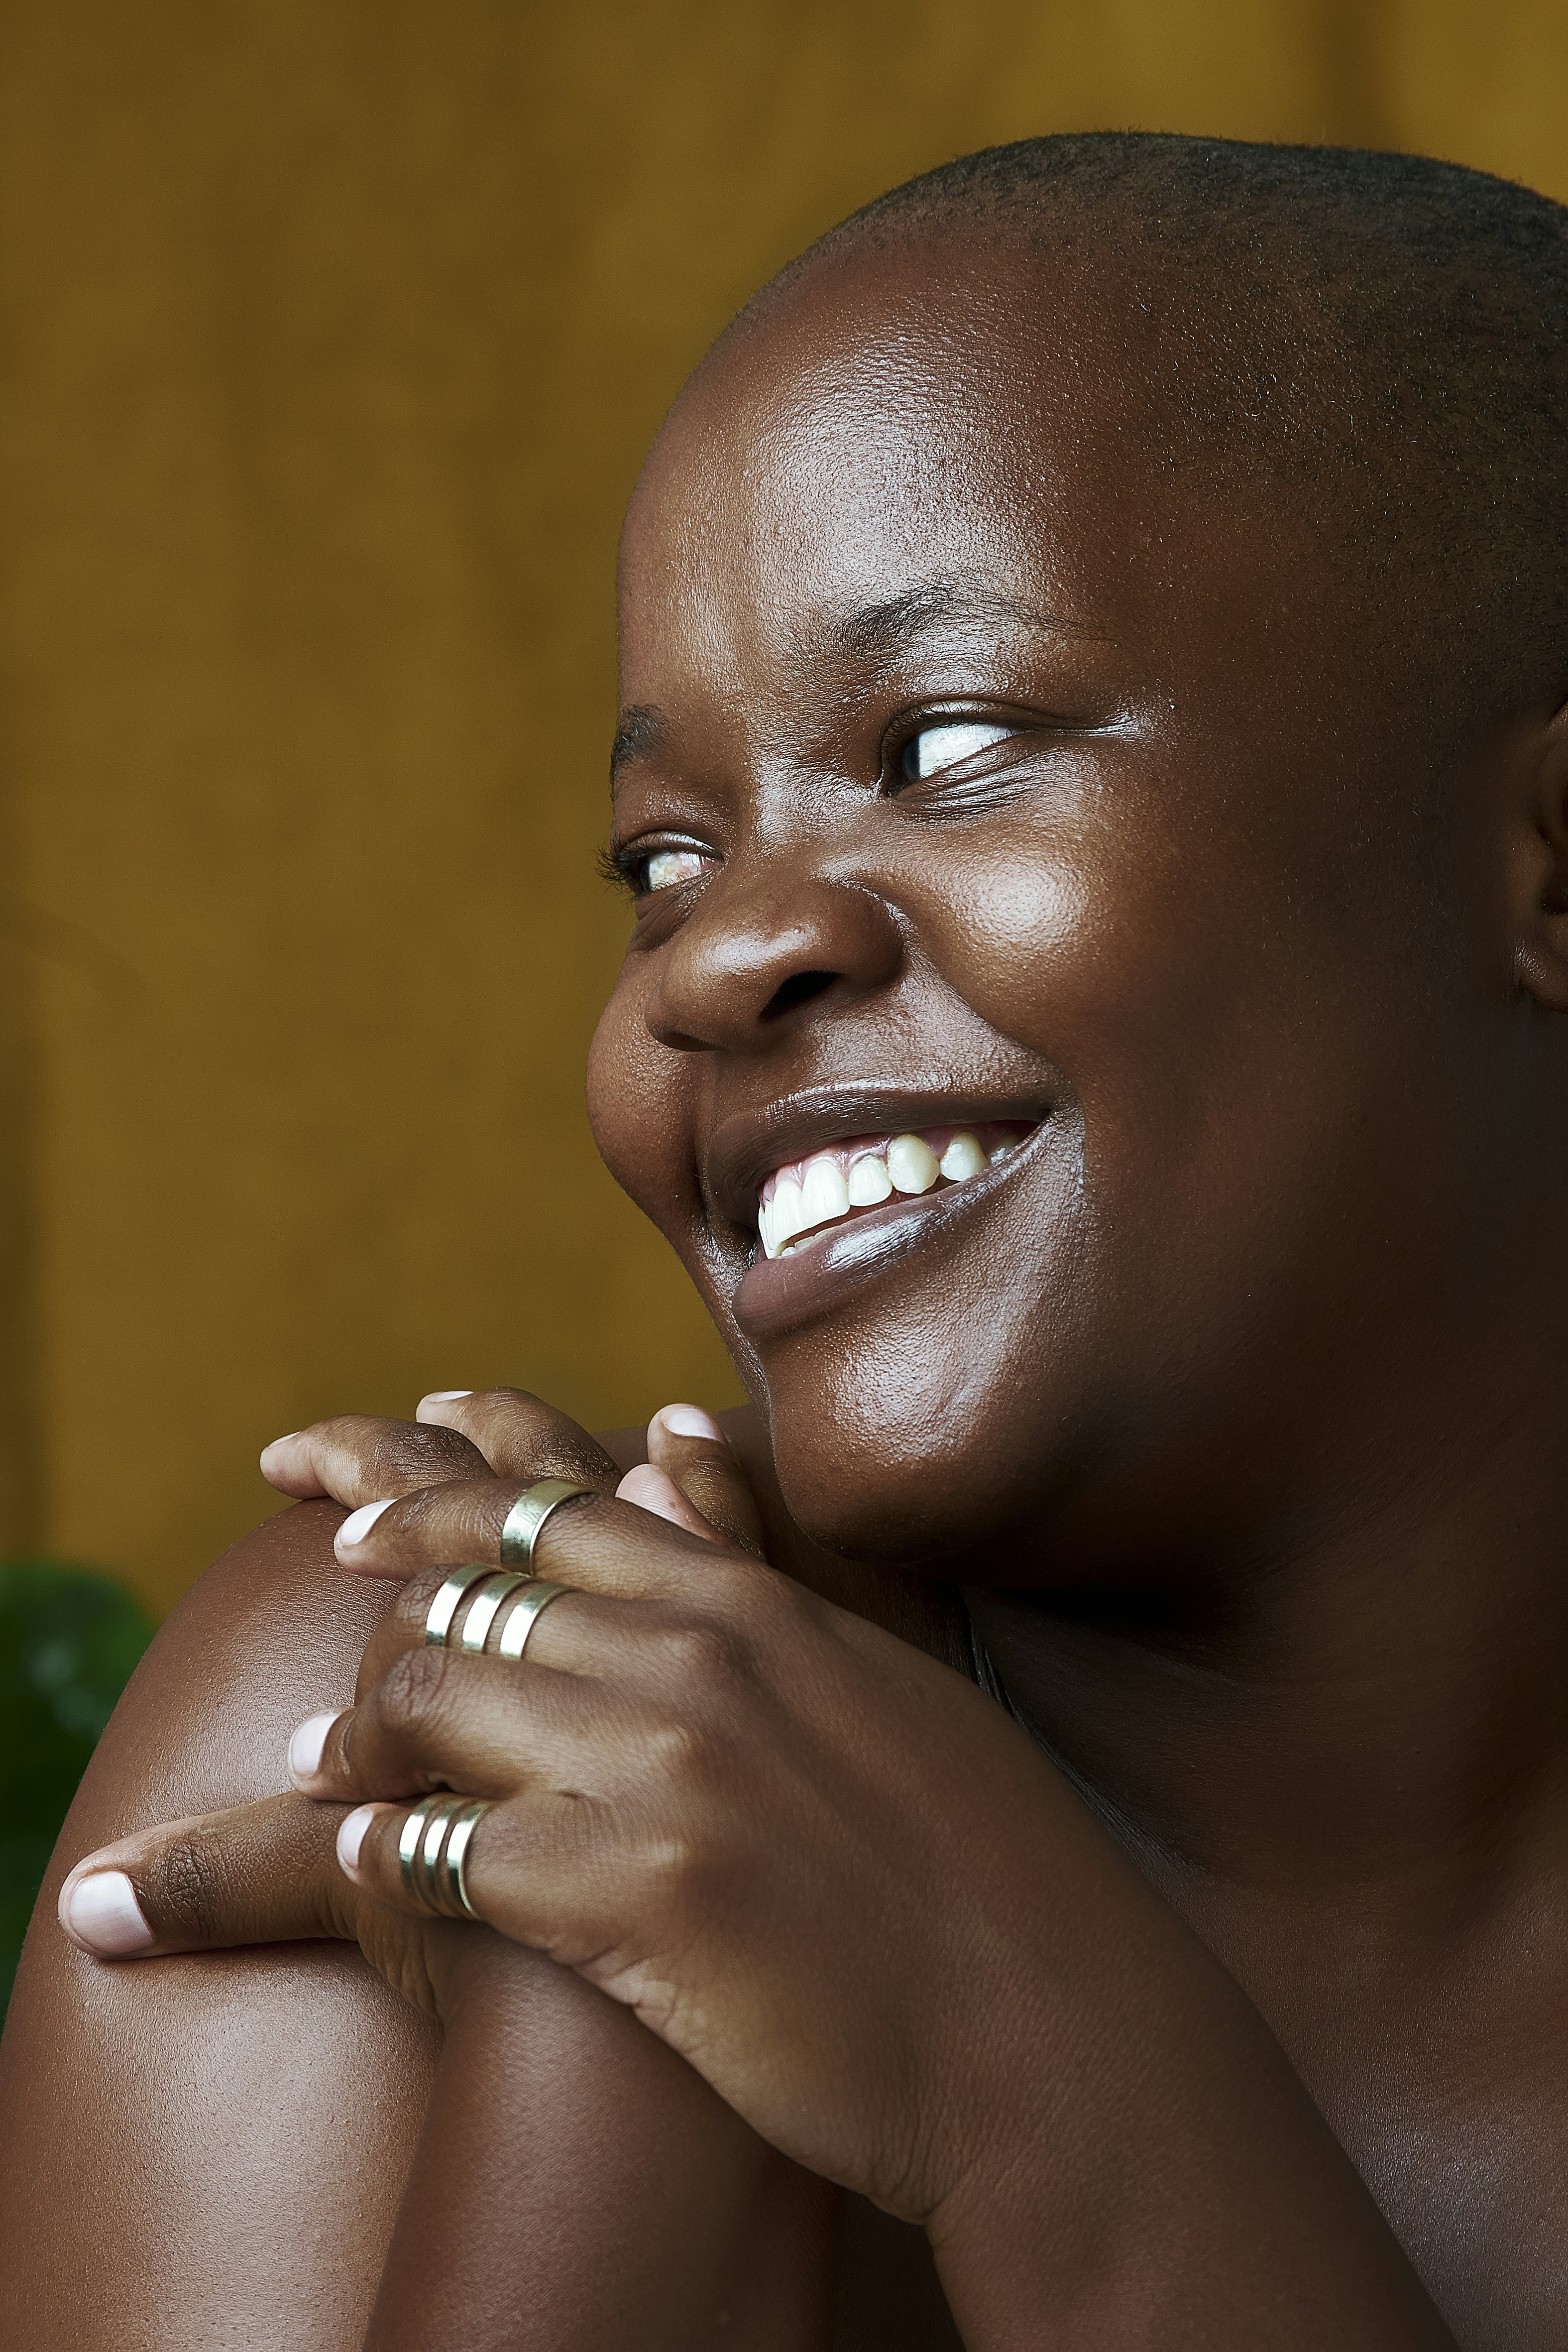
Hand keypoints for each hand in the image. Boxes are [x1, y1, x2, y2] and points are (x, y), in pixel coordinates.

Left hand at [62, 1386, 1060, 2226]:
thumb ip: (762, 1562)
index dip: (431, 1513)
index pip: (549, 1515)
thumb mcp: (881, 1668)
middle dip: (374, 1639)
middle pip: (469, 1604)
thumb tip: (671, 1437)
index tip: (362, 1533)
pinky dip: (389, 1855)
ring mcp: (668, 1776)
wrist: (1051, 2027)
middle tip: (331, 1700)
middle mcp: (701, 1665)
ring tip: (327, 1778)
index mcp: (755, 1609)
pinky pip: (452, 1852)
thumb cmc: (982, 1859)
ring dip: (360, 1743)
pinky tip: (370, 1868)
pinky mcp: (640, 1901)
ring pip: (437, 1705)